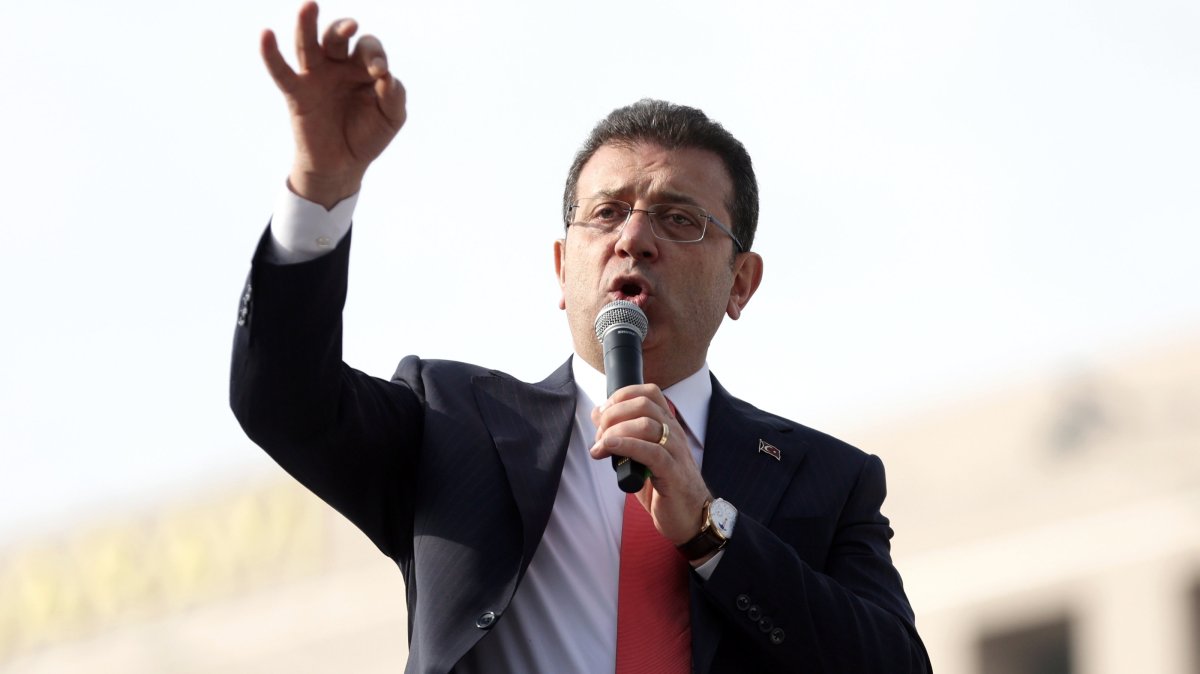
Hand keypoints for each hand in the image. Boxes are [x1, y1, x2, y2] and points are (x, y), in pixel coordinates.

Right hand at [261, 2, 406, 207]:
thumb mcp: (391, 117)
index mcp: (362, 67)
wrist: (343, 166)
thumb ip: (394, 96)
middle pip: (337, 37)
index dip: (374, 55)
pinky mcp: (297, 93)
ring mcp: (315, 76)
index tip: (379, 73)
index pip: (368, 48)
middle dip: (343, 29)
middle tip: (351, 28)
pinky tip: (266, 34)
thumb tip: (386, 76)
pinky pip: (281, 71)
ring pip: (308, 44)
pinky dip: (270, 54)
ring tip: (310, 5)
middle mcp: (338, 65)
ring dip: (307, 24)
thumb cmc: (368, 136)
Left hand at [590, 385, 711, 547]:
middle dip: (613, 414)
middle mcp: (674, 433)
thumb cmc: (664, 488)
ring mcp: (675, 451)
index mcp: (668, 426)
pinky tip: (608, 449)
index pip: (648, 392)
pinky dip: (625, 446)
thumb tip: (598, 414)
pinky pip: (650, 451)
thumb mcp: (640, 457)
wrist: (691, 518)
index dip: (621, 396)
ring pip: (645, 424)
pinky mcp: (673, 472)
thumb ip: (622, 435)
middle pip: (642, 404)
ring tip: (600, 447)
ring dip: (614, 431)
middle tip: (599, 434)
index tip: (603, 412)